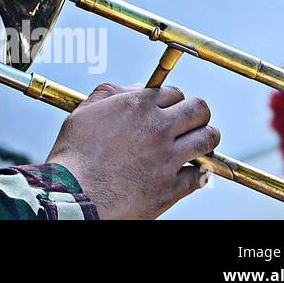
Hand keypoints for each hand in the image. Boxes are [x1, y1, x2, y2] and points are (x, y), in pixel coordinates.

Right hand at [46, 83, 220, 219]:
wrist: (75, 193)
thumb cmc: (75, 154)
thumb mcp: (85, 112)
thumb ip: (111, 93)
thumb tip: (136, 88)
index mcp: (138, 106)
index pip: (176, 93)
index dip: (173, 101)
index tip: (170, 110)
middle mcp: (158, 127)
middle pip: (200, 110)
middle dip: (198, 115)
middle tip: (192, 123)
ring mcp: (168, 158)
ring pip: (208, 139)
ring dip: (206, 139)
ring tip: (199, 144)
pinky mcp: (172, 187)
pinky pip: (201, 175)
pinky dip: (199, 172)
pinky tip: (190, 171)